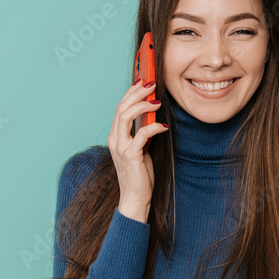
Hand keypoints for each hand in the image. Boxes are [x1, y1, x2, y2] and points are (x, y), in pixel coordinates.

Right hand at [108, 80, 166, 222]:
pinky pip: (141, 135)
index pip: (120, 107)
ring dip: (142, 105)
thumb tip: (152, 115)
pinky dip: (153, 127)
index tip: (143, 81)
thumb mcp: (141, 148)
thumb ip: (142, 132)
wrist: (135, 197)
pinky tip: (163, 126)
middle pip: (121, 108)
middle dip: (136, 93)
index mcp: (115, 136)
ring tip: (156, 100)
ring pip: (125, 116)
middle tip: (151, 84)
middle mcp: (115, 139)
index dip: (131, 92)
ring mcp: (121, 147)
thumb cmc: (139, 174)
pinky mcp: (130, 156)